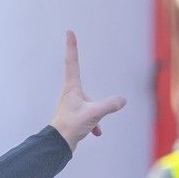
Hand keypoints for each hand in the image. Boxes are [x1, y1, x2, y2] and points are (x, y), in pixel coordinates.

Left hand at [50, 32, 127, 149]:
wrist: (56, 145)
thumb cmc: (71, 126)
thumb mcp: (94, 113)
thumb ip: (109, 105)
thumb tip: (122, 100)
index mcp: (72, 88)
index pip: (72, 62)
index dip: (72, 46)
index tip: (69, 32)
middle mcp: (70, 94)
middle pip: (88, 93)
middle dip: (95, 108)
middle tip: (87, 120)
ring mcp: (72, 106)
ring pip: (91, 107)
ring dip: (96, 117)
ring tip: (93, 127)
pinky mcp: (74, 117)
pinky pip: (89, 117)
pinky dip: (94, 124)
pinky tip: (96, 133)